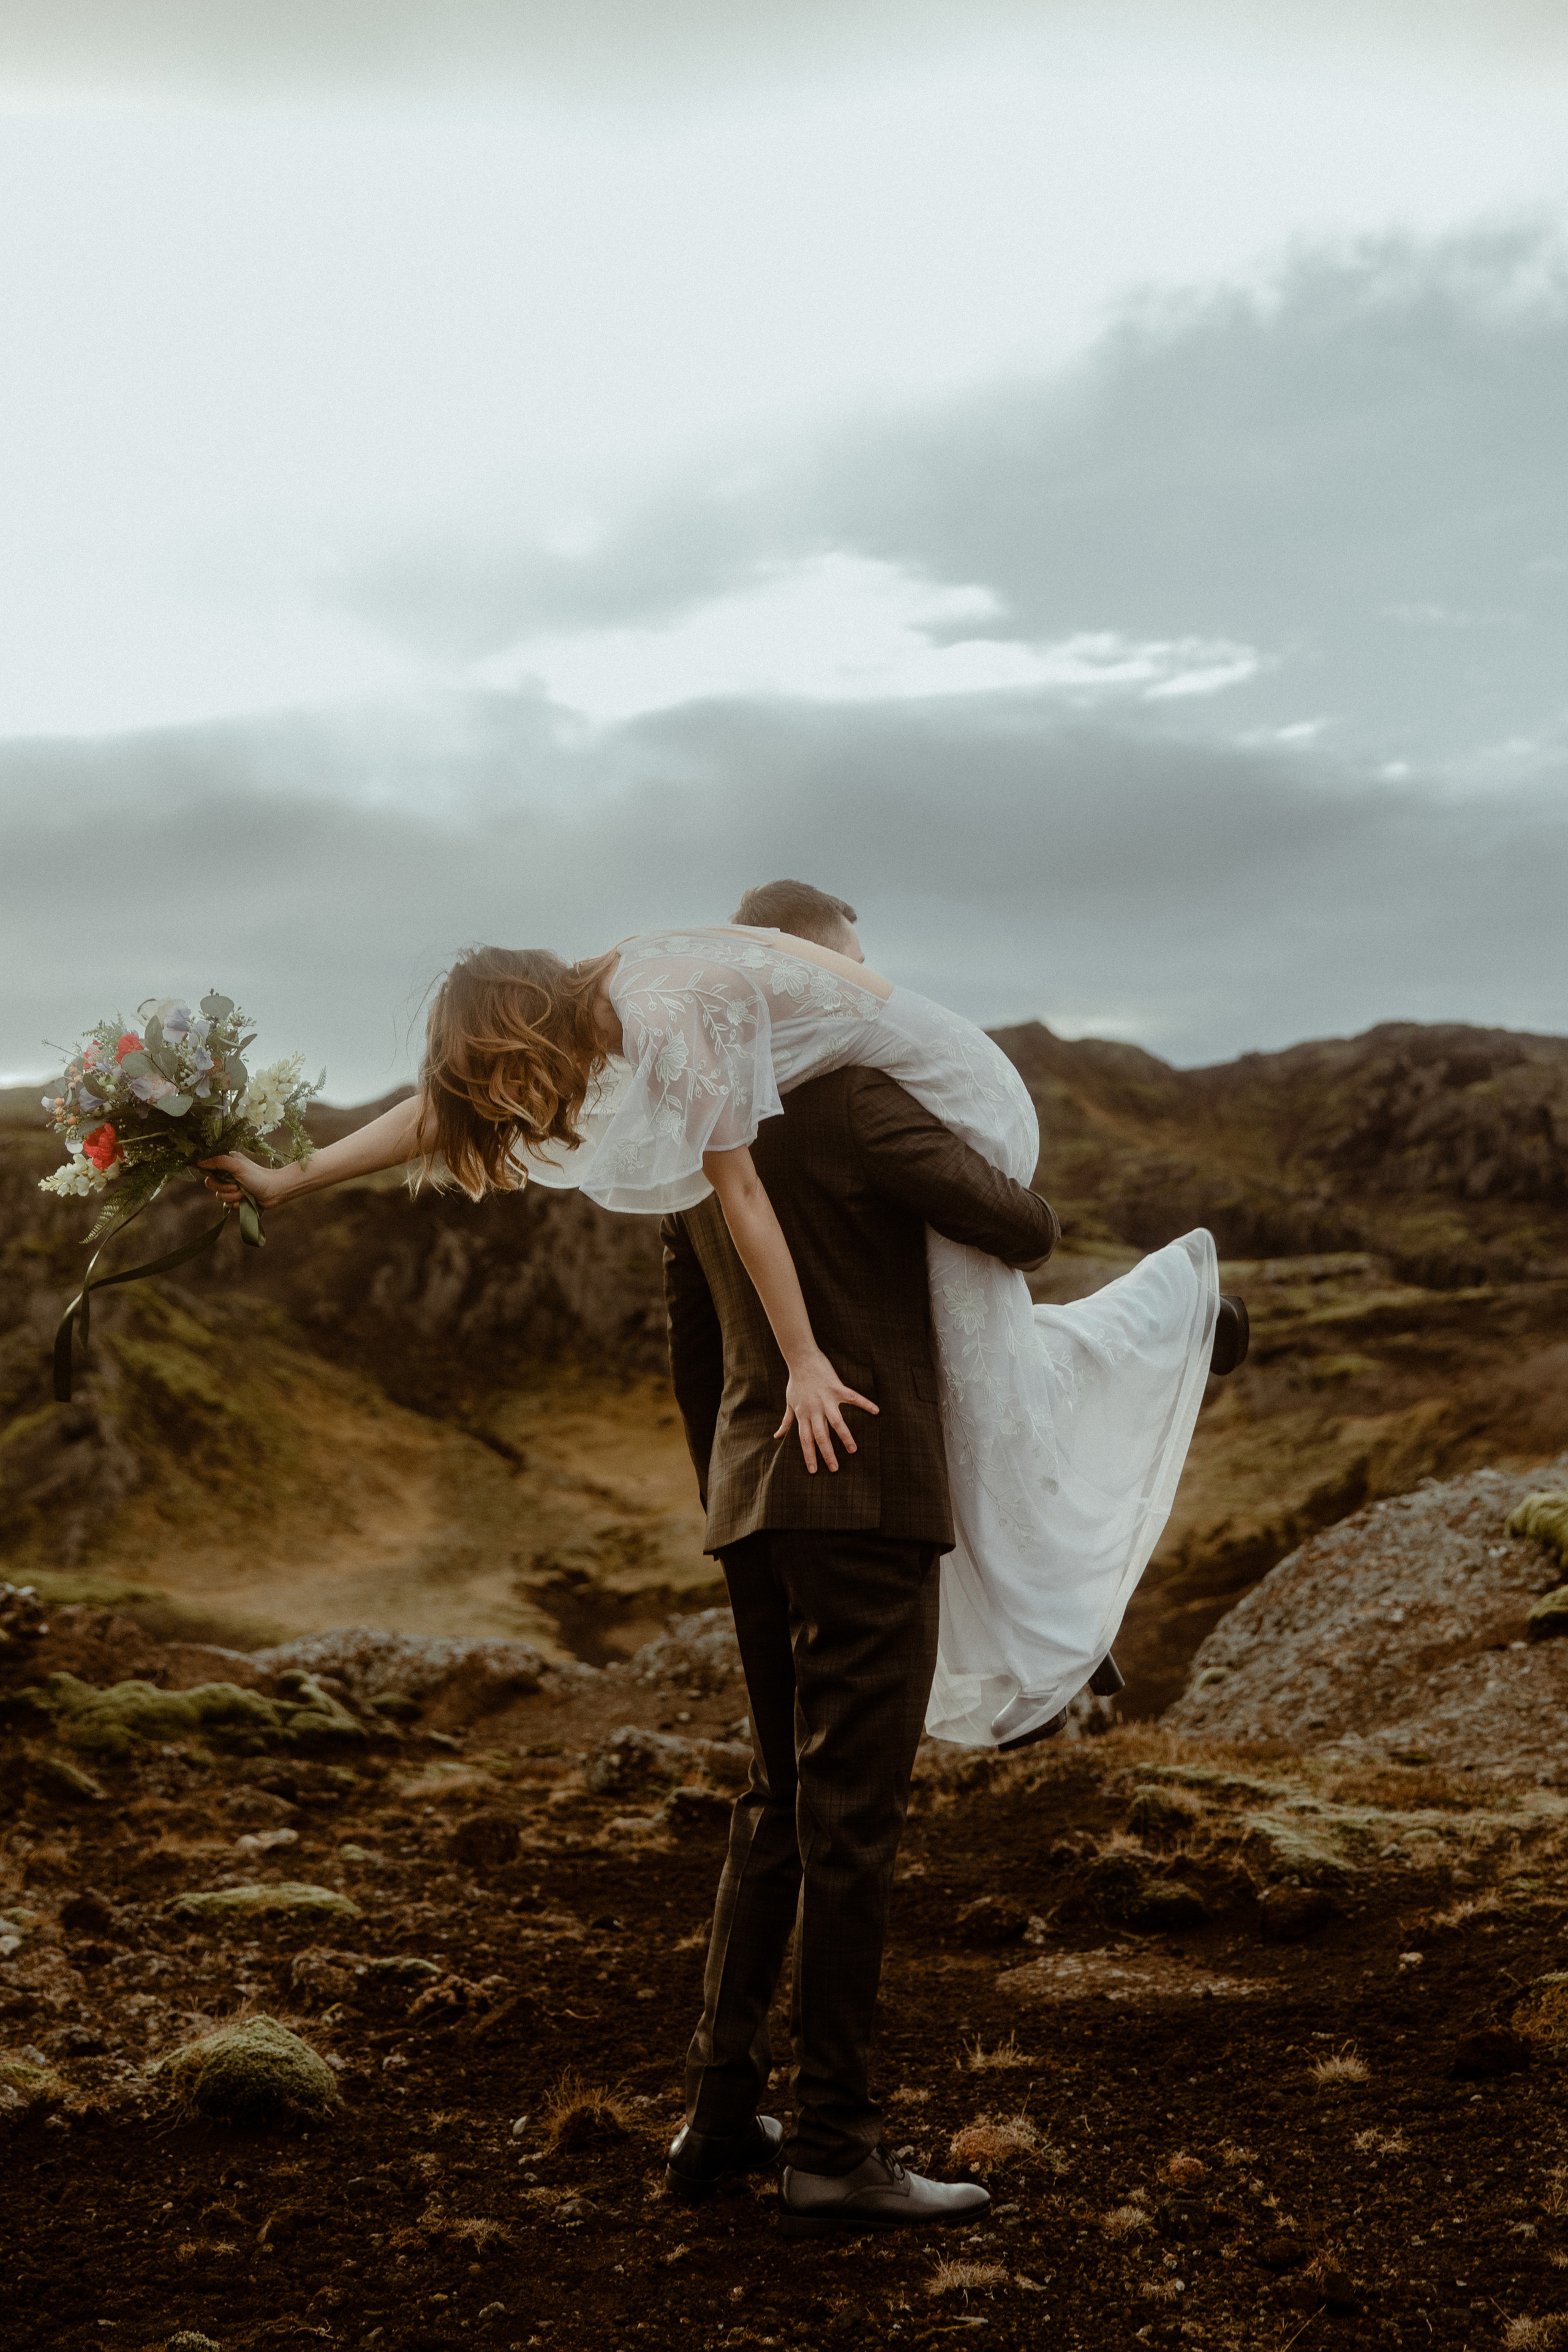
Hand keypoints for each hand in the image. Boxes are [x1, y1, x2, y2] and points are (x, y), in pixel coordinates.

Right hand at [199, 1151, 289, 1209]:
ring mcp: (232, 1187)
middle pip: (211, 1184)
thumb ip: (218, 1161)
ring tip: (244, 1193)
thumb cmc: (258, 1176)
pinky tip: (246, 1200)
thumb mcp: (237, 1166)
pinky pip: (228, 1205)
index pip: (207, 1167)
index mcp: (227, 1162)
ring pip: (219, 1196)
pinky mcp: (237, 1199)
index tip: (217, 1175)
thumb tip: (199, 1161)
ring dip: (232, 1197)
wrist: (275, 1192)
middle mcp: (227, 1174)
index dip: (210, 1173)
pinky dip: (237, 1203)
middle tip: (236, 1186)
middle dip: (223, 1188)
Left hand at [775, 1349, 878, 1474]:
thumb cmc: (796, 1382)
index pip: (805, 1440)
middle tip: (835, 1469)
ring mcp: (826, 1399)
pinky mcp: (837, 1388)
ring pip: (837, 1422)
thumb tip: (777, 1436)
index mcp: (803, 1415)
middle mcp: (814, 1410)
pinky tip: (876, 1411)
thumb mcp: (789, 1403)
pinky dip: (865, 1404)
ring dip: (845, 1437)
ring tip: (853, 1450)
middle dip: (827, 1454)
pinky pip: (853, 1398)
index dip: (809, 1455)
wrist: (801, 1359)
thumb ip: (786, 1422)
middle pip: (821, 1436)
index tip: (813, 1471)